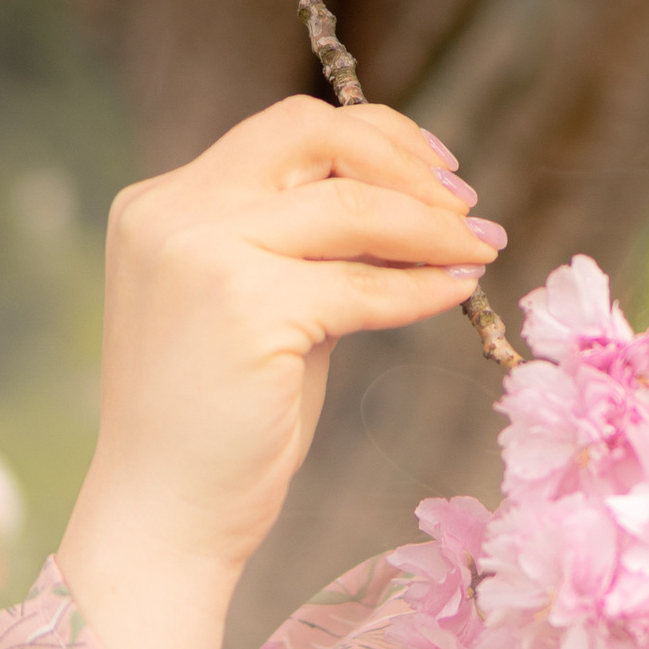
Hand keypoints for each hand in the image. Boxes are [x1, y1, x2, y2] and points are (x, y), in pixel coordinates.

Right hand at [56, 99, 501, 648]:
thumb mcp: (262, 306)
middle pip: (312, 135)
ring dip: (432, 227)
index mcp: (164, 204)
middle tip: (468, 204)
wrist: (165, 518)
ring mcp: (202, 253)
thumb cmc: (218, 424)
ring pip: (351, 207)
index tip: (438, 170)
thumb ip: (312, 248)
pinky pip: (363, 284)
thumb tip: (416, 204)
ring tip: (484, 250)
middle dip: (404, 161)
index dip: (372, 138)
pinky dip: (421, 286)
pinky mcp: (244, 307)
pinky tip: (458, 293)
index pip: (284, 131)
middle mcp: (173, 212)